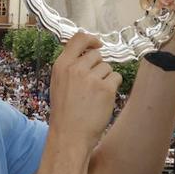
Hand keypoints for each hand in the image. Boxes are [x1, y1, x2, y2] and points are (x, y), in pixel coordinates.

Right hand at [48, 31, 121, 152]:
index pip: (78, 38)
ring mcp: (91, 78)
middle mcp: (76, 68)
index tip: (97, 44)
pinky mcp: (106, 89)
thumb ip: (70, 66)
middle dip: (98, 67)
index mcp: (61, 65)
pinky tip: (103, 99)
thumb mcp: (58, 83)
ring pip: (107, 67)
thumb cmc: (64, 112)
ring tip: (94, 96)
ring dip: (105, 79)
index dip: (91, 39)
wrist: (70, 134)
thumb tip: (87, 53)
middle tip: (92, 85)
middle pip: (96, 55)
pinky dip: (113, 87)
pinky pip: (116, 78)